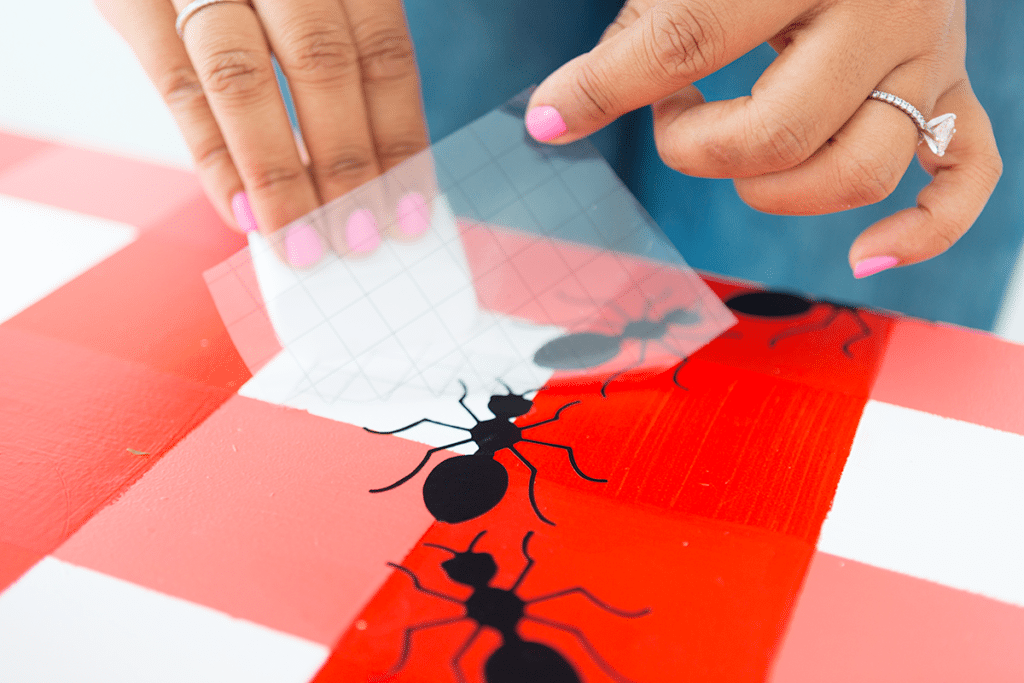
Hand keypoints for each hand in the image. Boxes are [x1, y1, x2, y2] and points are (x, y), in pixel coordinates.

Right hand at [97, 0, 429, 264]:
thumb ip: (337, 58)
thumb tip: (369, 173)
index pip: (383, 53)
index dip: (400, 138)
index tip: (410, 210)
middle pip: (322, 67)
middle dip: (346, 167)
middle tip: (358, 239)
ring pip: (243, 80)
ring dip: (278, 175)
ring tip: (302, 243)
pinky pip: (175, 86)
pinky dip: (213, 157)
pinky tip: (241, 214)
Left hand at [526, 0, 1001, 277]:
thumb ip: (639, 27)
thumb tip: (552, 116)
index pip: (687, 41)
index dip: (604, 89)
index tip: (549, 120)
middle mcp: (884, 9)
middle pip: (778, 133)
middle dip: (696, 147)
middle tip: (672, 113)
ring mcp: (930, 56)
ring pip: (860, 171)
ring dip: (775, 191)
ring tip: (737, 150)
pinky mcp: (953, 91)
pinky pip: (964, 179)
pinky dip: (923, 232)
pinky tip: (865, 257)